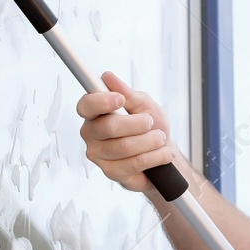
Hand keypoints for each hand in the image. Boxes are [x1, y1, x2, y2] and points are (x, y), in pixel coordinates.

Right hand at [76, 71, 174, 192]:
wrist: (162, 152)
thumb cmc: (150, 125)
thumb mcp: (143, 104)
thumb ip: (127, 93)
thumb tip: (107, 77)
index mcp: (94, 113)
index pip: (86, 105)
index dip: (101, 101)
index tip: (120, 99)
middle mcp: (91, 134)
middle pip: (109, 127)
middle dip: (137, 123)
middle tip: (150, 122)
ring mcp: (99, 155)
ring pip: (124, 147)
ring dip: (150, 141)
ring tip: (161, 138)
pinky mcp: (111, 172)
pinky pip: (134, 163)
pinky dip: (155, 156)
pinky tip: (164, 153)